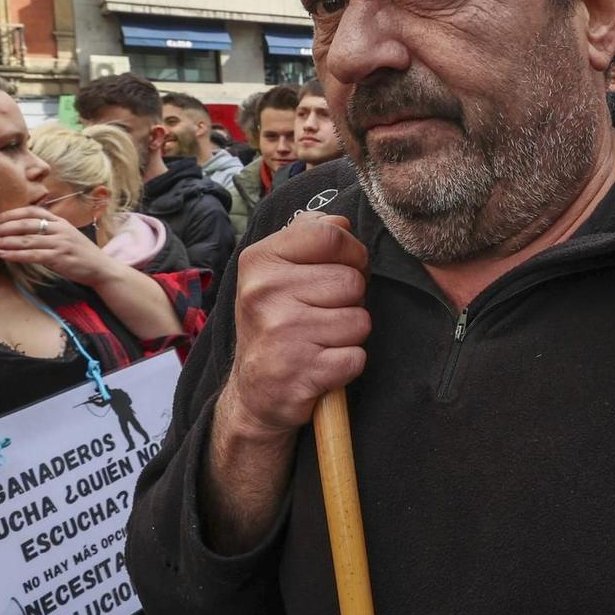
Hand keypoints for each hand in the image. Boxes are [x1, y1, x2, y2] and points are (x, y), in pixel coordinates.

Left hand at [0, 207, 112, 285]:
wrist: (101, 268)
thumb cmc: (80, 253)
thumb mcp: (66, 236)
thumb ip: (48, 231)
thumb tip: (22, 231)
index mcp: (59, 221)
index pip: (31, 212)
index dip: (11, 214)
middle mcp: (59, 229)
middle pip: (25, 224)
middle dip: (1, 228)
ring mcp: (60, 243)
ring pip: (26, 240)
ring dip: (4, 241)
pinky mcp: (60, 258)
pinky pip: (33, 255)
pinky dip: (16, 255)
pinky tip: (3, 255)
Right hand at [218, 213, 371, 438]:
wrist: (255, 393)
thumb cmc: (275, 325)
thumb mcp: (275, 274)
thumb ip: (307, 238)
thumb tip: (341, 220)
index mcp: (259, 260)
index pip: (331, 234)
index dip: (352, 253)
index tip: (342, 269)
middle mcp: (263, 292)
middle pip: (352, 281)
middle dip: (350, 300)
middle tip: (323, 315)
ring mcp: (281, 332)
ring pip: (360, 319)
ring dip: (350, 334)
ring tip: (321, 340)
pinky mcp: (300, 371)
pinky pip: (357, 356)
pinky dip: (347, 364)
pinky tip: (322, 365)